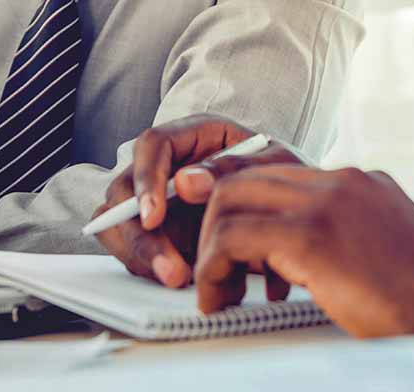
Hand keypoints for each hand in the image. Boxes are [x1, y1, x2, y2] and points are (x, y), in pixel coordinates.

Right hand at [94, 115, 300, 287]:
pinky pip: (128, 246)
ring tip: (178, 280)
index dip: (146, 180)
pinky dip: (143, 265)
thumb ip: (235, 167)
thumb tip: (185, 182)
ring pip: (118, 221)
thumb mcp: (275, 165)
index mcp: (194, 134)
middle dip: (140, 235)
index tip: (155, 218)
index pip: (152, 144)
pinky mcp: (156, 230)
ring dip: (139, 254)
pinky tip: (176, 278)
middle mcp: (167, 163)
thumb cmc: (285, 176)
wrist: (295, 209)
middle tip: (171, 271)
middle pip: (124, 189)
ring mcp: (157, 198)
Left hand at [193, 164, 413, 337]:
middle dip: (216, 221)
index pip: (275, 171)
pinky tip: (221, 298)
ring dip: (211, 247)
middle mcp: (338, 180)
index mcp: (356, 180)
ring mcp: (325, 202)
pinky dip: (215, 267)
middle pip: (246, 177)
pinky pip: (235, 237)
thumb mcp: (388, 242)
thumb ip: (350, 227)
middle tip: (215, 266)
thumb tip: (310, 245)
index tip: (228, 240)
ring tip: (215, 289)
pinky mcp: (311, 236)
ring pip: (231, 199)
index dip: (244, 205)